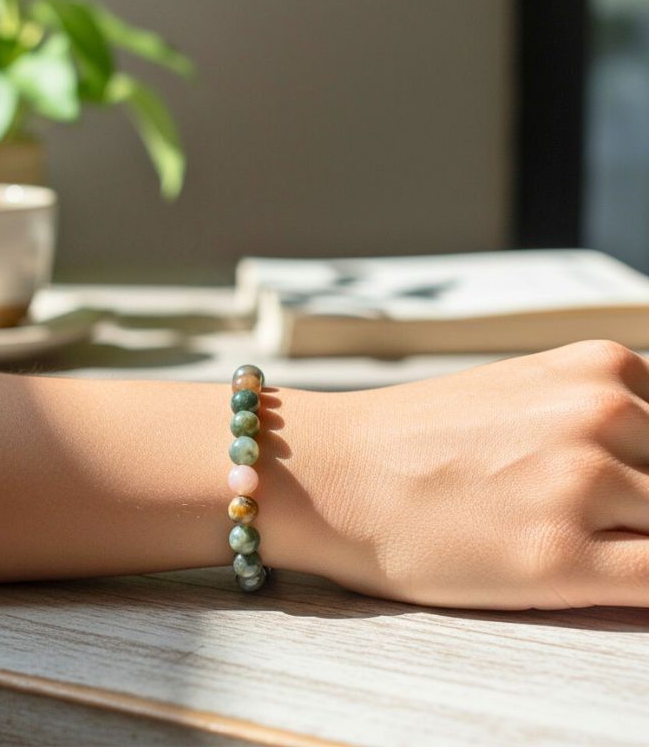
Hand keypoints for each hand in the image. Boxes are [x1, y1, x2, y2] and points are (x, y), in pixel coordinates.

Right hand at [300, 340, 648, 608]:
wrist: (333, 472)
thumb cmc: (418, 441)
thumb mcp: (527, 395)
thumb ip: (604, 416)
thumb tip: (646, 466)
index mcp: (598, 366)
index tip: (629, 491)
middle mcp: (599, 413)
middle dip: (644, 504)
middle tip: (587, 518)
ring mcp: (581, 484)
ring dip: (633, 539)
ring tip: (570, 544)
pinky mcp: (557, 559)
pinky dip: (647, 583)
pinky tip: (590, 570)